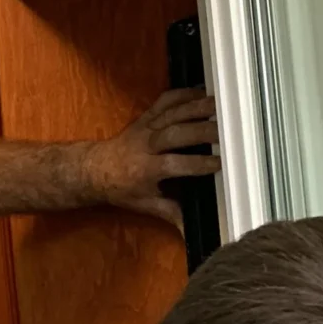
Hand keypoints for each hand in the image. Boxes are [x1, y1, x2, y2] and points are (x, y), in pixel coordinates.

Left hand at [86, 89, 220, 232]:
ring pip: (172, 114)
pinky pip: (165, 101)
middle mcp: (146, 145)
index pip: (175, 164)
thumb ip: (170, 213)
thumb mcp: (144, 204)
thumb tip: (191, 231)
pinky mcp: (146, 117)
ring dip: (198, 108)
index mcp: (146, 169)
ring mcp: (146, 128)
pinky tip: (203, 92)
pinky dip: (184, 93)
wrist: (93, 169)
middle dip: (202, 130)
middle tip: (229, 131)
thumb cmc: (121, 188)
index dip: (198, 163)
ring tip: (223, 106)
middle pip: (175, 134)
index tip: (221, 163)